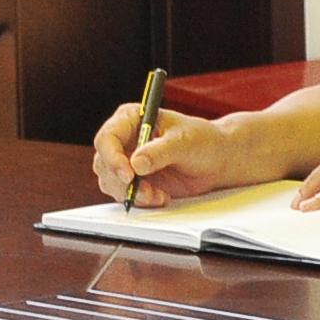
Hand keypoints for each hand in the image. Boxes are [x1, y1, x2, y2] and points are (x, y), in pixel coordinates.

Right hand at [92, 103, 244, 207]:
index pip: (107, 138)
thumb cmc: (203, 140)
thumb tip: (137, 163)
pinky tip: (161, 196)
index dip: (113, 158)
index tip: (129, 175)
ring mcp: (125, 161)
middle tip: (146, 192)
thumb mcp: (185, 141)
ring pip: (111, 182)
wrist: (216, 160)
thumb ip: (160, 151)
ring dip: (132, 193)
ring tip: (159, 195)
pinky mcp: (133, 180)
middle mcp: (123, 139)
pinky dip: (140, 200)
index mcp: (131, 118)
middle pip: (104, 163)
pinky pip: (124, 194)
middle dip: (123, 182)